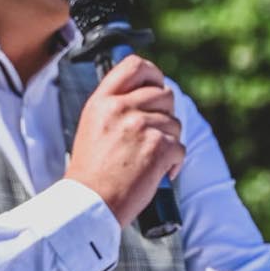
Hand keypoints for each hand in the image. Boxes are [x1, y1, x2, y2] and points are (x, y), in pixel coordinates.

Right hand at [67, 53, 184, 225]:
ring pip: (175, 124)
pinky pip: (180, 147)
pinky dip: (173, 163)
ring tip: (149, 160)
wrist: (89, 204)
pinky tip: (158, 173)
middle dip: (165, 116)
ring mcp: (141, 126)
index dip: (153, 74)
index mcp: (103, 101)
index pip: (135, 66)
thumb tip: (147, 94)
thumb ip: (115, 107)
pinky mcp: (158, 147)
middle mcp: (121, 108)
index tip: (156, 85)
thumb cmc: (90, 173)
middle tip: (153, 136)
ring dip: (168, 142)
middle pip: (164, 95)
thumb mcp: (93, 127)